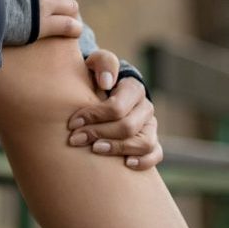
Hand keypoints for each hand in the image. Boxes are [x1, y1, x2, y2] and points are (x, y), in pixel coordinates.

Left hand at [67, 48, 161, 170]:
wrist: (98, 94)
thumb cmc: (94, 80)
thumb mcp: (94, 64)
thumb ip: (102, 63)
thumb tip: (107, 82)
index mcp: (133, 88)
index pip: (118, 106)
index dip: (94, 116)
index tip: (72, 123)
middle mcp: (145, 108)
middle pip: (128, 126)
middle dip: (99, 134)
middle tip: (75, 139)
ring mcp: (150, 127)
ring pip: (144, 142)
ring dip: (118, 149)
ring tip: (95, 149)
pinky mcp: (152, 143)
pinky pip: (156, 154)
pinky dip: (144, 161)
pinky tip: (126, 164)